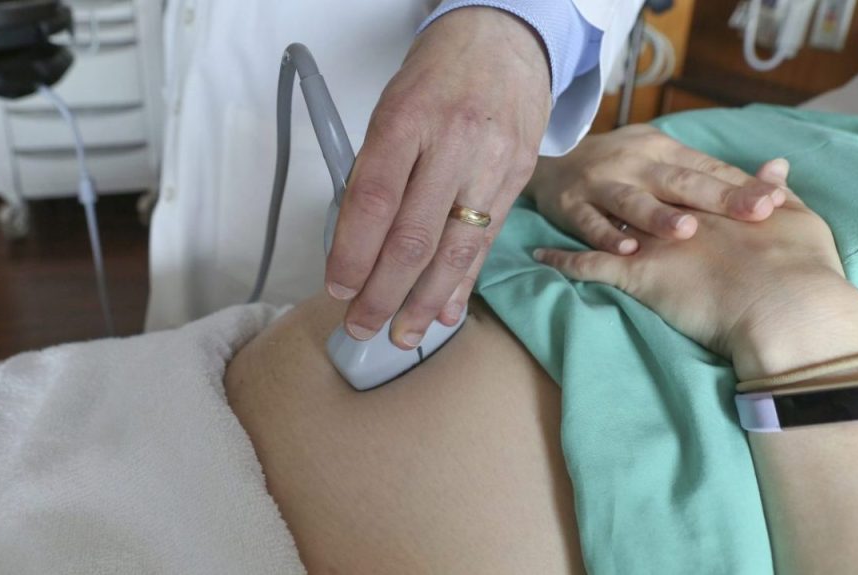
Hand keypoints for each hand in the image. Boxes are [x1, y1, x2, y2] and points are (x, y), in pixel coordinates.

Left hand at [325, 7, 551, 349]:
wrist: (506, 39)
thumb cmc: (437, 75)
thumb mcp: (392, 107)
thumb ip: (376, 170)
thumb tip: (357, 243)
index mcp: (407, 119)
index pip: (373, 200)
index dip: (353, 253)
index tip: (338, 289)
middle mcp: (453, 142)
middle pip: (414, 236)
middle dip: (384, 293)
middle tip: (362, 326)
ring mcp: (492, 162)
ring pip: (455, 249)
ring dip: (425, 302)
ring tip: (403, 335)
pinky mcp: (519, 177)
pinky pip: (486, 241)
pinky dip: (463, 282)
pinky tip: (446, 311)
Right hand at [527, 125, 787, 254]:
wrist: (550, 160)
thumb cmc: (619, 165)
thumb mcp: (660, 156)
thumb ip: (709, 171)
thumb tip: (777, 176)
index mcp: (660, 149)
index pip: (706, 167)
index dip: (739, 184)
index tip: (775, 201)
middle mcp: (633, 163)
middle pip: (678, 181)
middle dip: (716, 197)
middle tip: (752, 213)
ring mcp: (600, 183)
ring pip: (632, 201)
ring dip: (658, 217)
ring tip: (687, 231)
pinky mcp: (571, 205)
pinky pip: (590, 223)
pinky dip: (607, 237)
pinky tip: (628, 250)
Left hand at [534, 160, 857, 379]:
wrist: (778, 304)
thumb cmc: (793, 266)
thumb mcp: (791, 222)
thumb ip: (772, 192)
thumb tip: (777, 170)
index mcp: (706, 200)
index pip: (680, 179)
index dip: (658, 174)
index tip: (647, 165)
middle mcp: (672, 212)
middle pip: (638, 193)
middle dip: (617, 184)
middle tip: (598, 177)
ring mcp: (649, 242)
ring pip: (605, 223)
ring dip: (581, 216)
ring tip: (558, 207)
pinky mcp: (633, 273)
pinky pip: (587, 265)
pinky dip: (563, 260)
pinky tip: (540, 254)